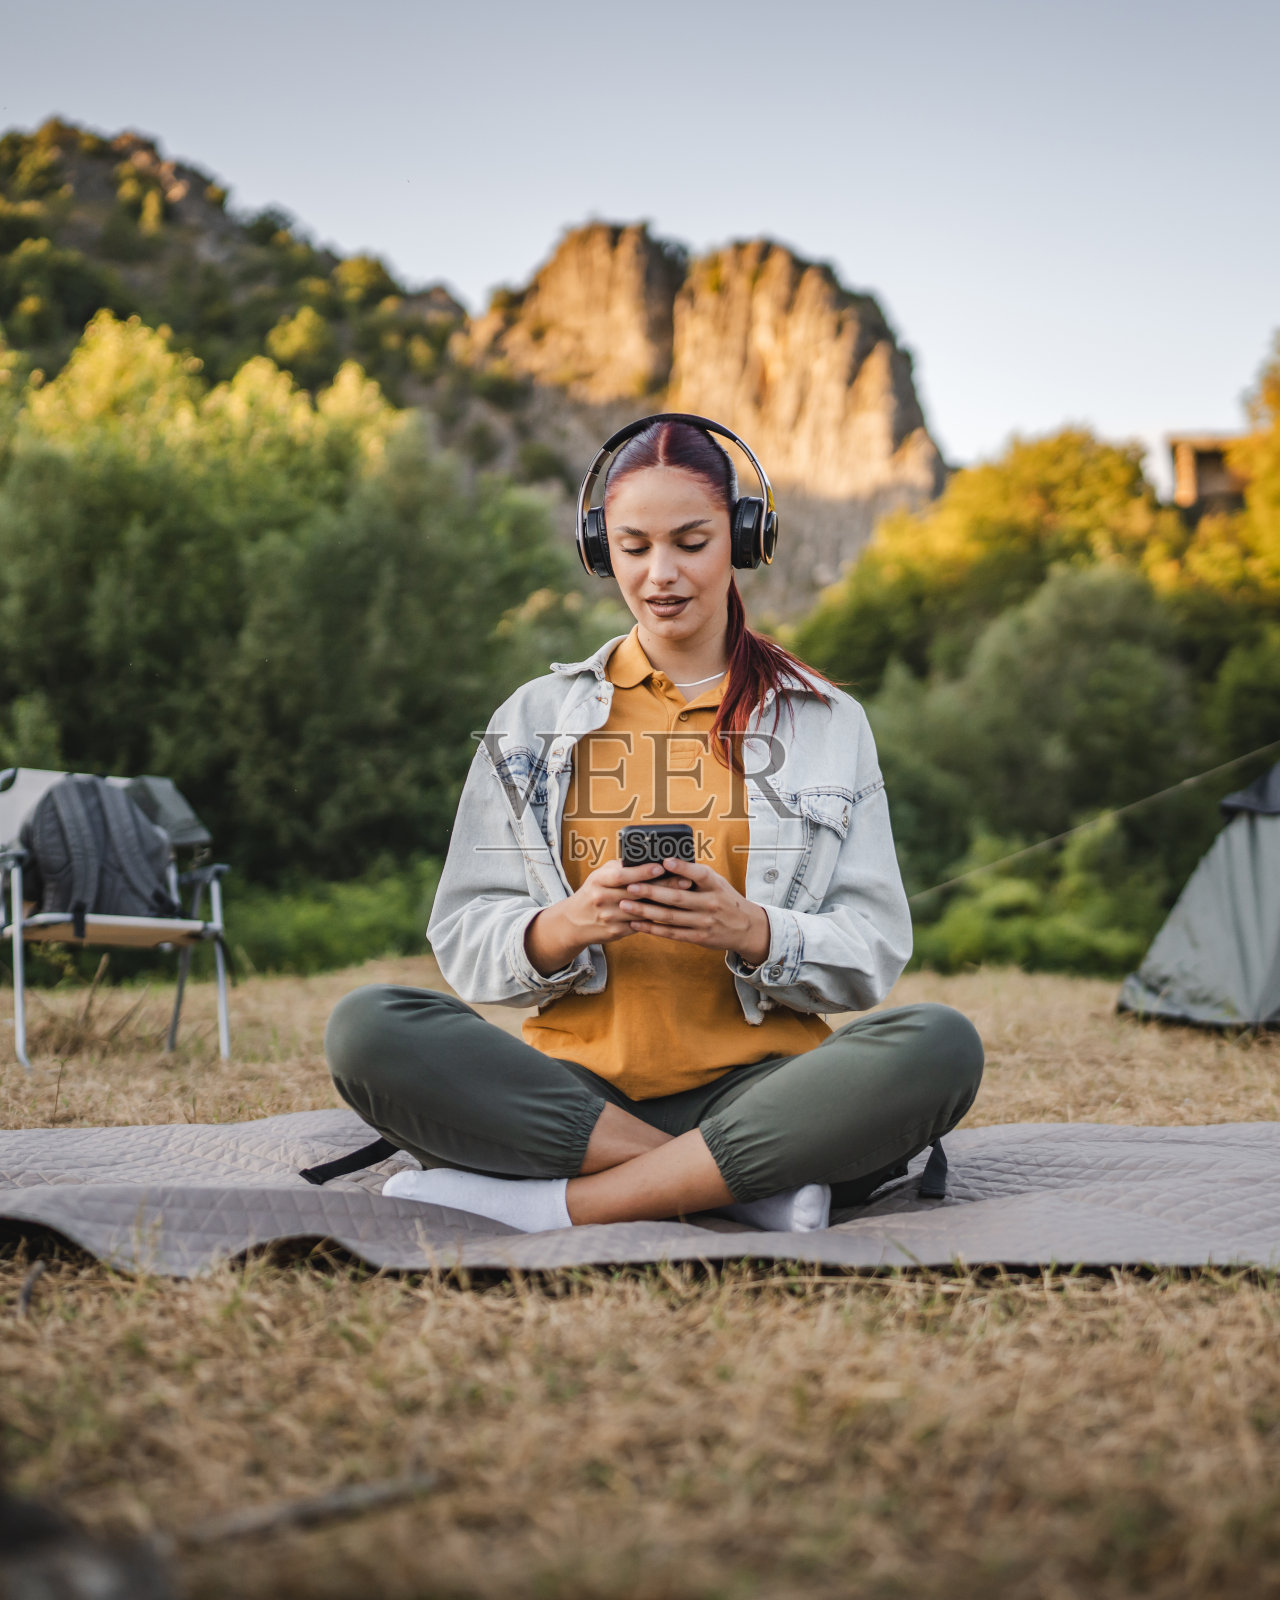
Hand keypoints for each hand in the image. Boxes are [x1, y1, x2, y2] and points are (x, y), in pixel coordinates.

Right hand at [524, 860, 674, 975]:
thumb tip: (649, 858)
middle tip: (685, 880)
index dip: (642, 871)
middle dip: (663, 887)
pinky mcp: (615, 932)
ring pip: (642, 911)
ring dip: (665, 904)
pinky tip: (672, 912)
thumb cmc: (595, 891)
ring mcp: (609, 917)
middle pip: (637, 893)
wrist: (575, 922)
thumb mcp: (601, 875)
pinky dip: (656, 918)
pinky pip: (640, 925)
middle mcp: (602, 899)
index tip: (661, 866)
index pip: (622, 876)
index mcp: (598, 880)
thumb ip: (621, 868)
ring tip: (685, 896)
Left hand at [617, 859, 771, 966]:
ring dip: (645, 911)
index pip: (699, 874)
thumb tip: (667, 861)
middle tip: (630, 886)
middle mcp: (710, 903)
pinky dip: (653, 929)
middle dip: (651, 892)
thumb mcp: (717, 882)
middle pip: (677, 897)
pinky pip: (671, 933)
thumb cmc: (725, 899)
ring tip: (625, 904)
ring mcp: (704, 922)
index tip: (664, 861)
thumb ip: (696, 874)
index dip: (682, 868)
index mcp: (715, 885)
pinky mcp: (698, 937)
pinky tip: (637, 923)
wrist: (746, 927)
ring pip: (670, 917)